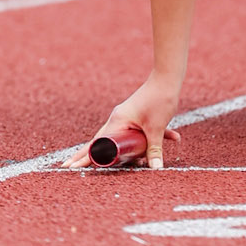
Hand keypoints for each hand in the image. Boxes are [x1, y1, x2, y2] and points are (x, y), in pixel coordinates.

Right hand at [64, 77, 181, 170]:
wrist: (168, 78)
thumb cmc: (158, 98)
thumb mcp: (156, 128)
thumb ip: (154, 149)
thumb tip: (156, 168)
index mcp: (117, 121)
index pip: (96, 144)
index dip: (84, 157)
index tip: (71, 167)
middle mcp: (119, 119)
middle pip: (103, 142)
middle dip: (94, 156)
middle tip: (74, 167)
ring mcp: (128, 117)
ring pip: (121, 139)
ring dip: (124, 151)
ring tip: (114, 162)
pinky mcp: (139, 116)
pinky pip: (141, 132)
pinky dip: (153, 137)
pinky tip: (174, 136)